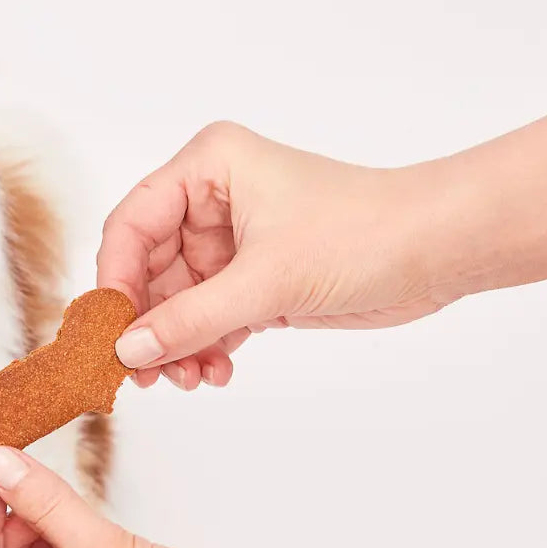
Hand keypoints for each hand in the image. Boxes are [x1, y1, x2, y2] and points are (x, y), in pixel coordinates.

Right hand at [97, 121, 455, 388]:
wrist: (437, 251)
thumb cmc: (362, 234)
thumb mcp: (265, 281)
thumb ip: (190, 320)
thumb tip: (127, 352)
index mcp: (207, 168)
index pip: (133, 223)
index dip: (116, 279)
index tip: (109, 331)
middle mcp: (212, 198)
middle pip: (150, 266)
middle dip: (149, 323)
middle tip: (144, 373)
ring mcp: (232, 240)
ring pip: (177, 298)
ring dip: (178, 342)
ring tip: (187, 379)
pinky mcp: (254, 275)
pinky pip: (209, 314)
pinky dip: (206, 344)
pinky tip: (215, 371)